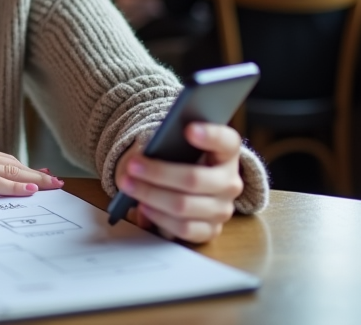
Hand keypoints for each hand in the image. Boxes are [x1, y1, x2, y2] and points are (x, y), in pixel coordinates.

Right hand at [0, 139, 64, 197]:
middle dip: (37, 173)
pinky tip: (31, 191)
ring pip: (9, 170)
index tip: (42, 173)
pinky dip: (15, 186)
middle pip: (12, 163)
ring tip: (54, 187)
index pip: (2, 158)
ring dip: (34, 180)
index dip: (24, 167)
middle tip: (57, 182)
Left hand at [113, 122, 243, 243]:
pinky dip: (159, 218)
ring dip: (151, 196)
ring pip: (184, 206)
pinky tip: (143, 207)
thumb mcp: (176, 145)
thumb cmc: (179, 159)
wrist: (187, 186)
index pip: (227, 141)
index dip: (210, 135)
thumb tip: (144, 157)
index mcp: (227, 153)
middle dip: (158, 173)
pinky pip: (184, 229)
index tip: (188, 129)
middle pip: (194, 179)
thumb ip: (168, 144)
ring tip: (129, 186)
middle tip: (132, 166)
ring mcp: (223, 209)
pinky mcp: (211, 231)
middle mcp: (230, 182)